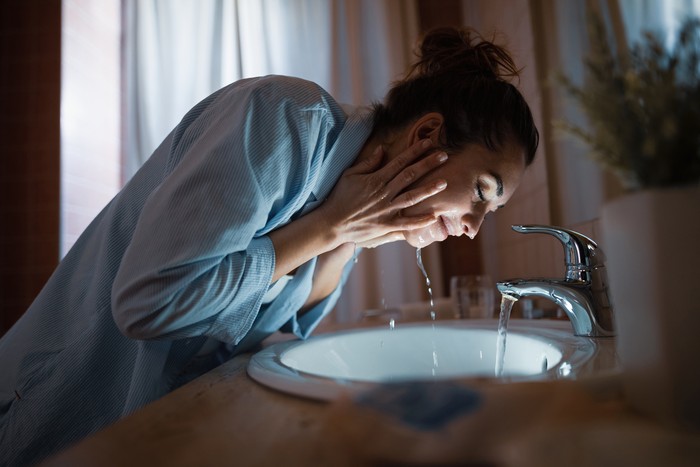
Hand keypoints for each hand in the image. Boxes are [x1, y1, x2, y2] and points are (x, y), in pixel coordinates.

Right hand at [318, 139, 447, 247]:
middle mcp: (384, 193)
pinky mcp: (385, 225)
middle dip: (427, 164)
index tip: (428, 143)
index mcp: (376, 179)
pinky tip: (433, 217)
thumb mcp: (350, 174)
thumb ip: (369, 162)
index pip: (400, 161)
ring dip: (428, 190)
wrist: (332, 222)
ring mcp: (386, 210)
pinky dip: (419, 221)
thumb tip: (383, 149)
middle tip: (443, 156)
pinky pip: (406, 223)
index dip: (415, 151)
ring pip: (411, 197)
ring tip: (443, 183)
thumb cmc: (340, 197)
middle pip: (410, 176)